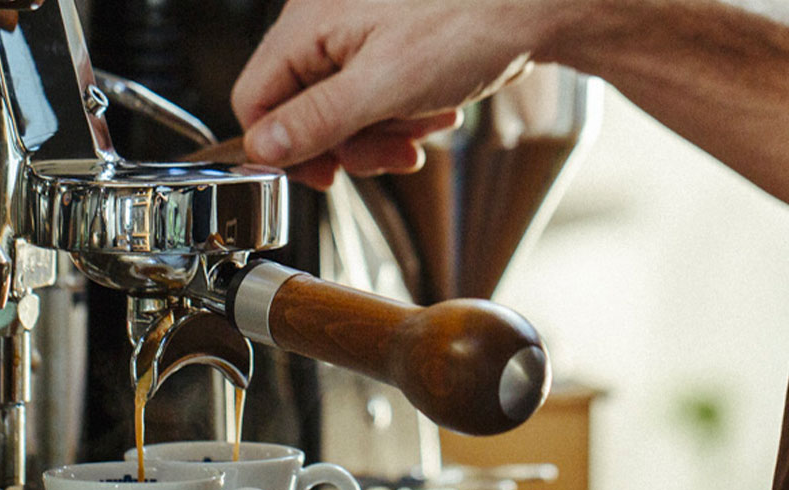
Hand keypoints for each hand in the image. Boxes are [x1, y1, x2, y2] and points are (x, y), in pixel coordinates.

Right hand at [231, 0, 546, 188]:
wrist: (532, 10)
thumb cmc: (467, 25)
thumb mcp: (382, 85)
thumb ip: (316, 119)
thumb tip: (263, 149)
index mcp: (308, 24)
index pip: (256, 99)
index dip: (283, 147)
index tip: (322, 174)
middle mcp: (325, 29)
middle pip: (303, 114)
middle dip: (350, 145)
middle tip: (388, 151)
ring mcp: (358, 43)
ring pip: (343, 117)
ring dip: (383, 136)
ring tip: (421, 124)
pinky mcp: (388, 56)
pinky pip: (375, 105)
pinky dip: (403, 119)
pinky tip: (433, 112)